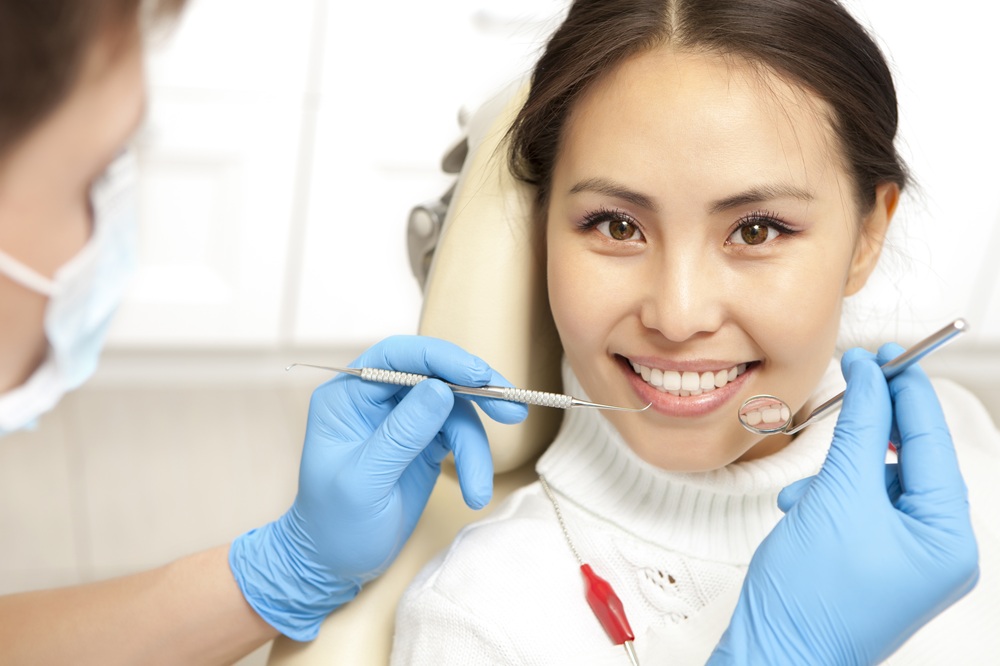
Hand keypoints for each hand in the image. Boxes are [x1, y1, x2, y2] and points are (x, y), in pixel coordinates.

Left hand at [228, 335, 526, 639]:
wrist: (335, 564)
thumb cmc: (334, 524)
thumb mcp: (365, 481)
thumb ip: (402, 434)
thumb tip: (440, 389)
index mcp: (348, 396)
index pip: (397, 357)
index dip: (440, 358)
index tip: (478, 374)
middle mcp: (376, 399)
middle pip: (435, 374)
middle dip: (475, 391)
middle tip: (511, 408)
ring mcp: (403, 419)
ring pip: (455, 409)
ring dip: (477, 446)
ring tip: (480, 488)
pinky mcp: (425, 441)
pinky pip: (460, 435)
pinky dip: (474, 460)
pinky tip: (475, 491)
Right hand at [709, 344, 978, 664]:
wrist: (775, 652)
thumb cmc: (812, 600)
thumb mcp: (837, 497)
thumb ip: (857, 430)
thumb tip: (870, 379)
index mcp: (949, 540)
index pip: (931, 443)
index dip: (906, 391)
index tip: (886, 354)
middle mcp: (937, 550)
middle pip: (908, 461)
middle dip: (866, 435)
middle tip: (854, 381)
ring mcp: (906, 559)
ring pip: (877, 482)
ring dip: (838, 473)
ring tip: (810, 492)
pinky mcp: (874, 560)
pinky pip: (859, 506)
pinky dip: (828, 498)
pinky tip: (804, 510)